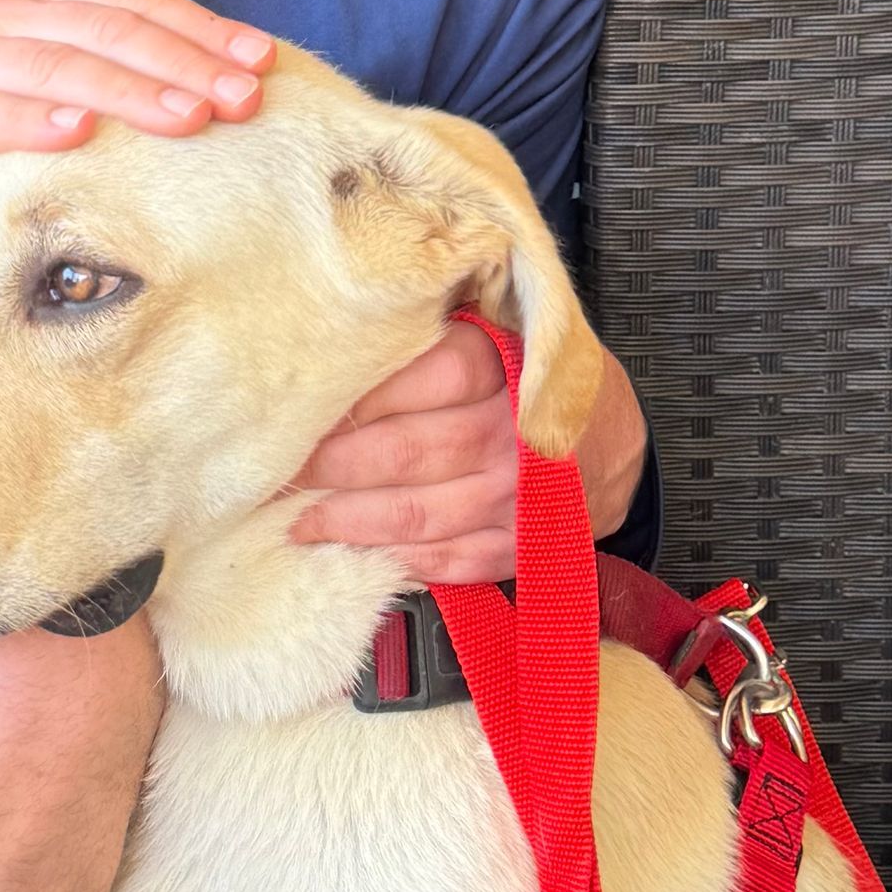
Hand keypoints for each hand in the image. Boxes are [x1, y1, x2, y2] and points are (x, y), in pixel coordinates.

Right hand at [0, 0, 274, 251]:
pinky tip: (76, 136)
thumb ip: (102, 95)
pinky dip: (27, 121)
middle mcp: (1, 20)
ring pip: (55, 65)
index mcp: (40, 9)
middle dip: (185, 62)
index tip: (264, 62)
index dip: (202, 31)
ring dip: (127, 91)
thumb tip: (211, 115)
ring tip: (188, 115)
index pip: (136, 8)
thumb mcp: (35, 99)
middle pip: (109, 31)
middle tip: (244, 98)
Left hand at [285, 321, 647, 584]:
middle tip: (284, 472)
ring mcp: (521, 496)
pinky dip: (399, 559)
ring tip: (298, 521)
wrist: (608, 438)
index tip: (302, 414)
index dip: (358, 401)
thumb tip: (335, 355)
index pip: (425, 379)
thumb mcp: (495, 332)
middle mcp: (513, 433)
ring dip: (351, 521)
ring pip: (420, 513)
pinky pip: (451, 559)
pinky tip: (355, 554)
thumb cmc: (528, 378)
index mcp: (505, 366)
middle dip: (335, 466)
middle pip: (409, 451)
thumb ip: (431, 338)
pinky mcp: (522, 545)